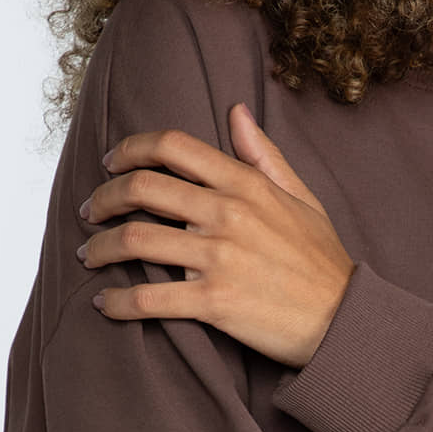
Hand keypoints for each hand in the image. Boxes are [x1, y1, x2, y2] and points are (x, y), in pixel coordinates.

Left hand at [76, 101, 356, 367]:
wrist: (343, 319)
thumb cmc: (322, 260)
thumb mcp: (301, 197)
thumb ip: (263, 155)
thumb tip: (236, 112)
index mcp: (246, 184)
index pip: (173, 146)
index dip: (131, 148)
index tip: (111, 163)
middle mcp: (228, 214)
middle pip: (142, 187)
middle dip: (103, 197)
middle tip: (90, 212)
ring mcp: (219, 258)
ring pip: (134, 240)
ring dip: (99, 249)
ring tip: (89, 255)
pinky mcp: (213, 302)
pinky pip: (148, 299)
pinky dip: (117, 303)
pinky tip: (105, 303)